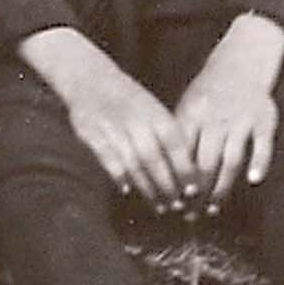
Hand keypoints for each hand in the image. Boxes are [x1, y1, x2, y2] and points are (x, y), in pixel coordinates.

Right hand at [20, 27, 197, 213]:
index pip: (175, 145)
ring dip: (147, 188)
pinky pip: (106, 158)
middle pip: (154, 159)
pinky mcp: (91, 133)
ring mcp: (112, 127)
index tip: (194, 191)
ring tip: (158, 206)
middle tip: (178, 207)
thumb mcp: (154, 110)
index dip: (185, 169)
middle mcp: (135, 120)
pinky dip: (118, 175)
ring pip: (132, 162)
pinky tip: (127, 190)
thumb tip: (191, 172)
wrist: (89, 78)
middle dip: (167, 186)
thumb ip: (170, 137)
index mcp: (155, 113)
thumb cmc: (129, 101)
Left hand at [172, 15, 283, 213]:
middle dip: (197, 191)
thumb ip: (179, 134)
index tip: (172, 200)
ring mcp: (240, 120)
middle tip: (192, 213)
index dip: (176, 179)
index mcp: (192, 115)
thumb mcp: (187, 106)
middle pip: (205, 162)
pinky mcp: (263, 121)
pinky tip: (253, 181)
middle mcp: (215, 119)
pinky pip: (262, 144)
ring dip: (222, 186)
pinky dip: (259, 162)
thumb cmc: (208, 92)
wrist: (240, 63)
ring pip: (231, 158)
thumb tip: (163, 167)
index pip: (181, 153)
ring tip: (214, 207)